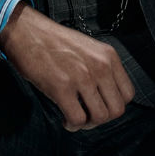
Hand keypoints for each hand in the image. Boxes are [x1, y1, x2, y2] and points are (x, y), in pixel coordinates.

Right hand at [0, 2, 134, 131]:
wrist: (27, 31)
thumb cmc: (54, 41)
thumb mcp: (88, 48)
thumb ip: (101, 68)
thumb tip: (106, 97)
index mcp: (108, 55)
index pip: (128, 94)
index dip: (113, 104)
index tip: (99, 104)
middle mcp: (100, 66)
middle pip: (117, 110)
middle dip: (101, 117)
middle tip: (86, 113)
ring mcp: (82, 76)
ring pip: (99, 118)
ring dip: (87, 123)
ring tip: (74, 115)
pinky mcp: (62, 87)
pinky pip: (77, 120)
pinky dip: (72, 124)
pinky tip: (64, 117)